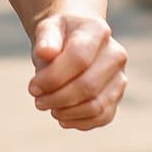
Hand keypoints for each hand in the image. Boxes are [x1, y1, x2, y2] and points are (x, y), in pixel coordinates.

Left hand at [27, 12, 127, 130]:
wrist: (74, 39)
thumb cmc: (58, 36)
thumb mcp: (48, 29)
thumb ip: (46, 39)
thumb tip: (45, 53)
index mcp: (98, 31)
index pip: (79, 58)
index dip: (53, 77)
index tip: (32, 87)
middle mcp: (115, 54)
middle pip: (88, 85)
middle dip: (58, 98)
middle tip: (38, 101)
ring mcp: (119, 77)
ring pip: (97, 105)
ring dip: (68, 112)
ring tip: (49, 107)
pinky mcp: (117, 96)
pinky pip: (102, 117)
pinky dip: (80, 122)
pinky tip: (62, 117)